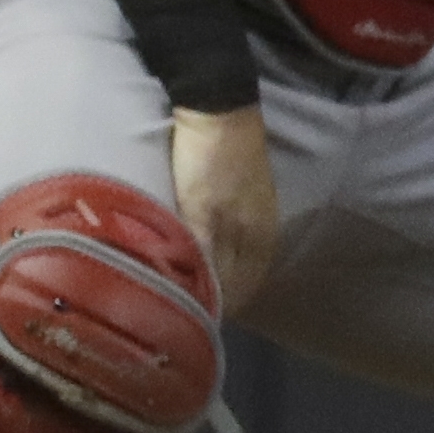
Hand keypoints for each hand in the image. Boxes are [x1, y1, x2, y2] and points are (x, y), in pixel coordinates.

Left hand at [169, 104, 278, 317]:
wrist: (219, 105)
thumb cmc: (209, 161)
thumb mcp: (201, 211)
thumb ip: (203, 255)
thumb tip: (200, 301)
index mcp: (256, 241)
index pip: (236, 294)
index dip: (211, 312)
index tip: (178, 326)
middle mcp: (262, 234)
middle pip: (238, 281)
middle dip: (212, 299)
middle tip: (172, 311)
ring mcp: (256, 215)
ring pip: (234, 262)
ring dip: (212, 278)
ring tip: (181, 287)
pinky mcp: (246, 200)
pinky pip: (230, 243)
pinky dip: (214, 256)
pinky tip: (196, 255)